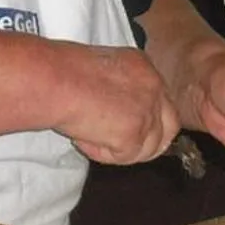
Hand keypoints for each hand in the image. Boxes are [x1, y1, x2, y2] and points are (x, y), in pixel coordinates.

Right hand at [53, 45, 181, 163]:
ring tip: (90, 137)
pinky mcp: (133, 134)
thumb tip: (116, 112)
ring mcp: (147, 112)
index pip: (160, 102)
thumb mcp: (101, 69)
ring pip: (148, 149)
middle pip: (170, 127)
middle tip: (121, 147)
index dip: (146, 120)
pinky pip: (123, 157)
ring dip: (120, 150)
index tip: (124, 126)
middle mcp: (154, 87)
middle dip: (149, 143)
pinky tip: (82, 138)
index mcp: (145, 67)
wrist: (54, 80)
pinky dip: (101, 153)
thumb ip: (118, 88)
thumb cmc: (62, 71)